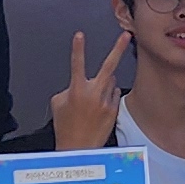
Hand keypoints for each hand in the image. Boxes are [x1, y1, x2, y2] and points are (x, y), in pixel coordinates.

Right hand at [51, 32, 121, 150]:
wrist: (78, 149)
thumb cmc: (66, 126)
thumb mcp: (58, 103)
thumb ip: (68, 88)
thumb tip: (77, 84)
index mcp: (76, 89)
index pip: (77, 63)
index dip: (78, 48)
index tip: (80, 35)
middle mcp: (93, 93)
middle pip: (109, 66)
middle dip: (117, 48)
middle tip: (126, 35)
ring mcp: (106, 101)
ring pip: (110, 82)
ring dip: (104, 84)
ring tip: (93, 101)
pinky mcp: (114, 109)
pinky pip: (113, 94)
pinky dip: (108, 96)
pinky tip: (99, 108)